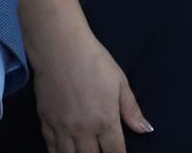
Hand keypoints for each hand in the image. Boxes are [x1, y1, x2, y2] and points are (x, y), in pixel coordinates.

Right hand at [32, 22, 152, 152]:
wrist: (61, 48)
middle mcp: (84, 130)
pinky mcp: (46, 122)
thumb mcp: (120, 82)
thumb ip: (131, 110)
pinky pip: (51, 148)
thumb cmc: (94, 61)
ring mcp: (62, 128)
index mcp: (105, 121)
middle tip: (101, 152)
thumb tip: (145, 130)